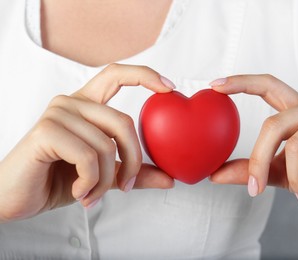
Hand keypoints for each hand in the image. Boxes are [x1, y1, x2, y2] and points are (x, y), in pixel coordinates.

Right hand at [0, 64, 174, 222]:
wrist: (16, 199)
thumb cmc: (58, 181)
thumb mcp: (103, 176)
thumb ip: (133, 173)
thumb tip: (169, 178)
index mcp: (86, 106)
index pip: (115, 75)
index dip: (144, 75)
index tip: (169, 88)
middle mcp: (71, 103)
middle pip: (123, 122)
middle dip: (133, 160)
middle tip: (127, 186)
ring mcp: (58, 113)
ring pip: (106, 145)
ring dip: (105, 180)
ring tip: (91, 194)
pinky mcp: (46, 131)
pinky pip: (88, 156)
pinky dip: (90, 182)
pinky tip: (79, 191)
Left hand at [210, 74, 297, 225]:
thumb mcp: (282, 176)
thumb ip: (253, 170)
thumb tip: (214, 174)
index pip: (268, 86)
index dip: (242, 82)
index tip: (214, 84)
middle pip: (273, 124)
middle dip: (259, 161)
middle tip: (255, 189)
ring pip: (295, 143)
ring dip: (295, 178)